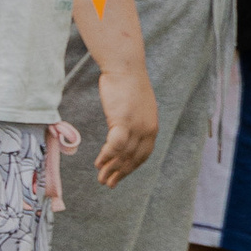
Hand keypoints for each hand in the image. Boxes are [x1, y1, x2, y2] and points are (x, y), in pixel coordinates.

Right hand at [93, 64, 156, 187]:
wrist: (125, 67)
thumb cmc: (127, 82)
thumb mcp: (136, 105)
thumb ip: (134, 120)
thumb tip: (125, 128)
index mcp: (152, 127)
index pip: (143, 155)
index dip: (131, 169)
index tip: (120, 176)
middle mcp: (147, 130)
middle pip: (133, 159)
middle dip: (120, 174)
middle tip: (108, 184)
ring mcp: (136, 127)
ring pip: (123, 155)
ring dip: (111, 169)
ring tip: (101, 179)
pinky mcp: (123, 121)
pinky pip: (115, 146)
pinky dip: (107, 156)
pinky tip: (98, 163)